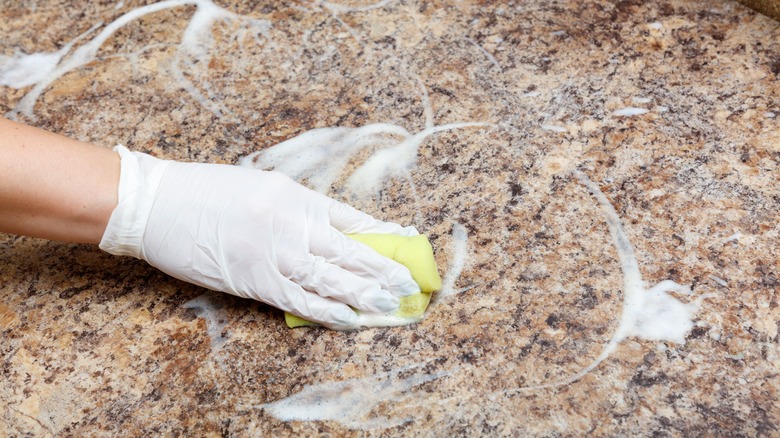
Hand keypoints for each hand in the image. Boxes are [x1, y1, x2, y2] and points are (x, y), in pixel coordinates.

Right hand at [100, 146, 419, 329]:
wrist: (158, 202)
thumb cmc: (206, 190)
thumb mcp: (262, 186)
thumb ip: (297, 208)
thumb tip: (330, 232)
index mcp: (295, 196)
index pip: (351, 218)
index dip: (381, 234)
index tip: (406, 243)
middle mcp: (291, 224)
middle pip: (349, 251)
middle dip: (382, 269)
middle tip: (409, 284)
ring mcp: (274, 254)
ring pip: (330, 278)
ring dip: (364, 295)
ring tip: (391, 305)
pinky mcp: (254, 281)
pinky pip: (299, 301)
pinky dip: (328, 311)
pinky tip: (351, 320)